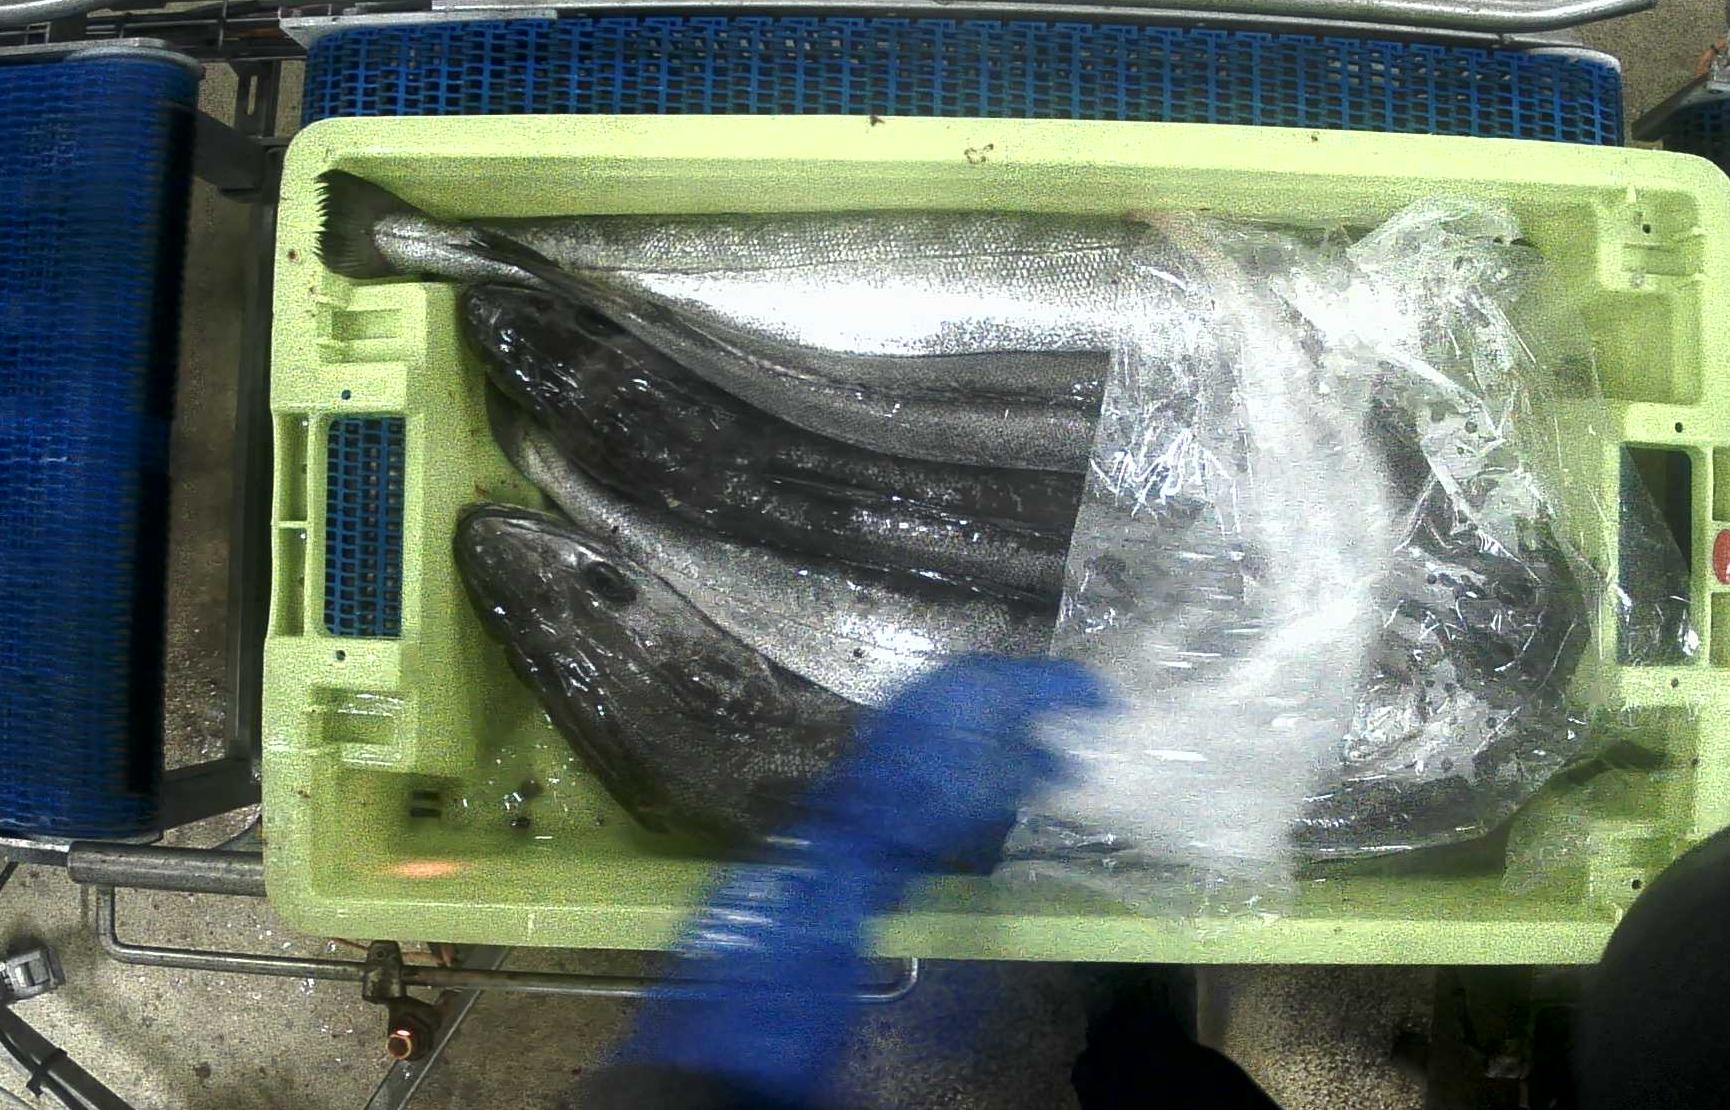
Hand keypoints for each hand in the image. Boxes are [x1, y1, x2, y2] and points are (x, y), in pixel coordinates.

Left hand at [804, 656, 1109, 871]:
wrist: (868, 822)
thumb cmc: (945, 803)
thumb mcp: (1006, 787)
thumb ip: (1043, 764)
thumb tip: (1070, 761)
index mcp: (992, 683)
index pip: (1056, 676)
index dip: (1088, 693)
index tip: (1110, 710)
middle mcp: (960, 673)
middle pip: (1022, 677)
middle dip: (1052, 700)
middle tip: (1077, 723)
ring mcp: (930, 687)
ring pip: (990, 687)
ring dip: (1018, 708)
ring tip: (1040, 736)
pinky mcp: (908, 706)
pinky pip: (962, 701)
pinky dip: (986, 716)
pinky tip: (994, 742)